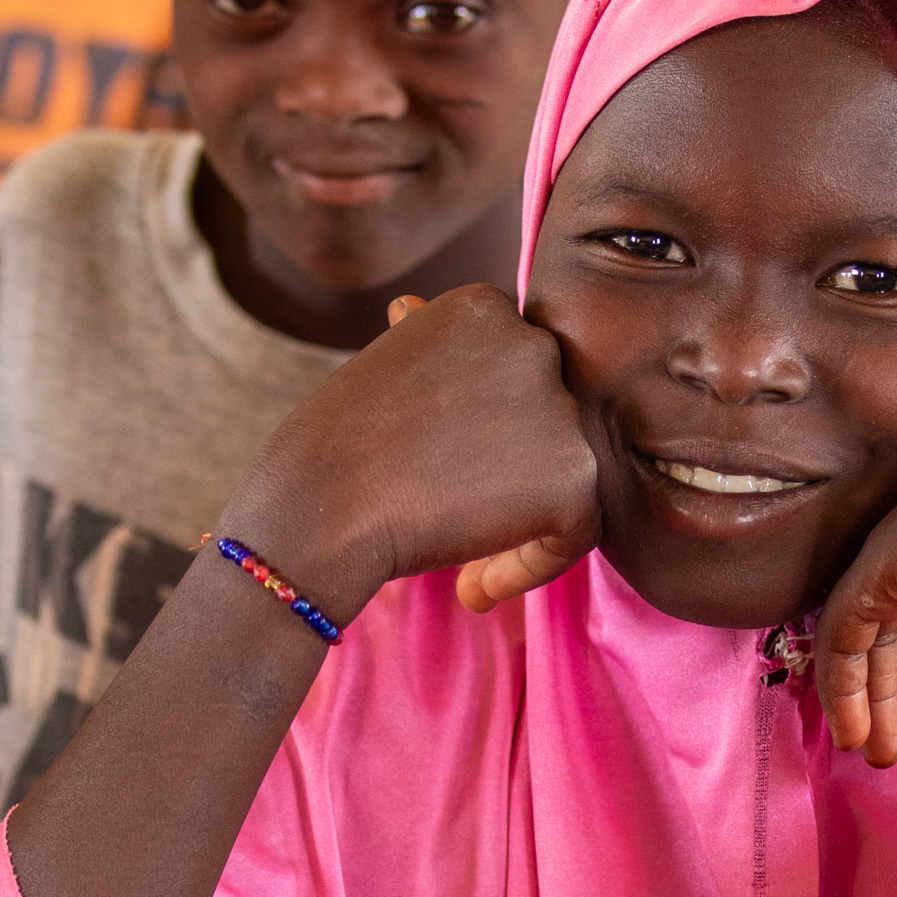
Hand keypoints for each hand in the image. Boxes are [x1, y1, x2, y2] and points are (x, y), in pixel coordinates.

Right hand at [246, 286, 599, 619]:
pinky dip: (532, 567)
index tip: (440, 474)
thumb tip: (412, 311)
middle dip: (507, 479)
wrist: (319, 506)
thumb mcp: (379, 370)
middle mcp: (534, 343)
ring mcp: (561, 407)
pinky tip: (473, 589)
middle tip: (451, 524)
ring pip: (567, 478)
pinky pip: (578, 531)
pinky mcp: (576, 473)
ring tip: (464, 572)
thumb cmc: (332, 449)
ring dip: (520, 528)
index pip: (513, 377)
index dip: (484, 435)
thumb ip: (427, 356)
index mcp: (484, 308)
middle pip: (548, 425)